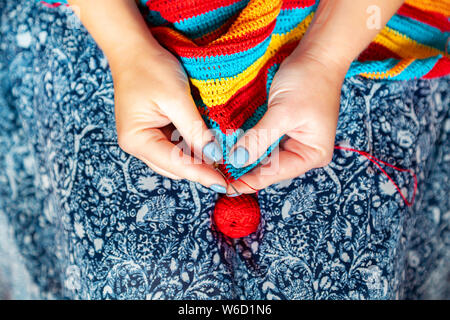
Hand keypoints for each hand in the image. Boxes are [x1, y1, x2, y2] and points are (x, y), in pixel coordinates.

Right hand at [111, 44, 226, 191]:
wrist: (134, 50)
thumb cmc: (151, 69)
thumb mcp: (176, 98)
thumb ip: (195, 130)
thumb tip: (214, 156)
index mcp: (137, 140)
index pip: (175, 164)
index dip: (201, 174)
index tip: (224, 183)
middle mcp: (138, 144)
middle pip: (174, 167)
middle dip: (200, 170)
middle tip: (228, 173)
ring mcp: (144, 139)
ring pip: (176, 160)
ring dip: (197, 160)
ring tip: (222, 161)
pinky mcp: (153, 132)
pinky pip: (175, 147)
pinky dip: (191, 148)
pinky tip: (207, 146)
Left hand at [227, 54, 345, 193]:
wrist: (317, 54)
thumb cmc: (308, 80)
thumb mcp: (282, 112)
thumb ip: (259, 139)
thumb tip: (237, 160)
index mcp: (312, 154)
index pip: (275, 173)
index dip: (249, 180)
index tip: (224, 185)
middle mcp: (304, 152)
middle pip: (269, 168)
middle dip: (244, 169)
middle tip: (216, 173)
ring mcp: (293, 141)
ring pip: (264, 156)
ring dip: (243, 157)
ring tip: (219, 163)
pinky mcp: (283, 130)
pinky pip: (263, 142)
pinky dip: (248, 144)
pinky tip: (230, 147)